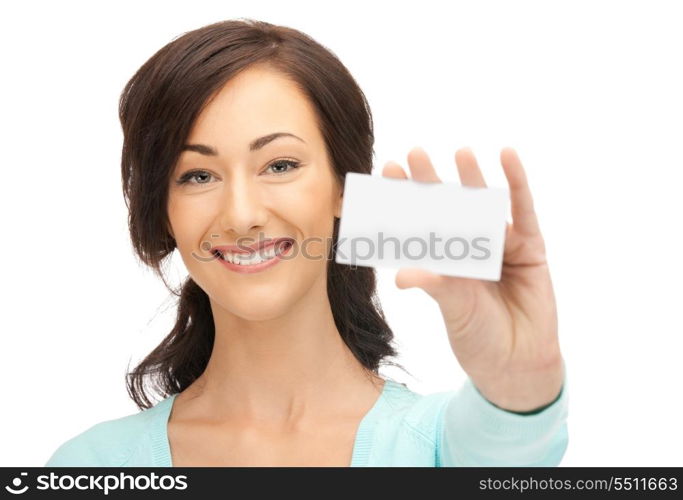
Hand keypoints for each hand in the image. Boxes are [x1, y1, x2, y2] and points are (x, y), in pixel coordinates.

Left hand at [382, 147, 563, 411]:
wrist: (518, 362)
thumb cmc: (478, 336)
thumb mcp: (454, 308)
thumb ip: (435, 286)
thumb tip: (401, 276)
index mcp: (442, 259)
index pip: (419, 222)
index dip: (403, 198)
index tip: (386, 172)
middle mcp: (468, 247)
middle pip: (447, 207)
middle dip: (431, 182)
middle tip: (414, 153)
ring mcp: (499, 244)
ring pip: (483, 204)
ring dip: (472, 178)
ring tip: (460, 153)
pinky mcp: (530, 247)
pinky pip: (523, 210)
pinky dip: (517, 183)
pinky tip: (507, 156)